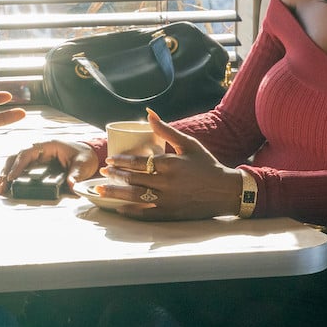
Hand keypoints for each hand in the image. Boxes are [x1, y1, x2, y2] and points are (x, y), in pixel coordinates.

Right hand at [0, 139, 99, 195]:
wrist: (89, 154)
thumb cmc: (84, 156)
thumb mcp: (82, 164)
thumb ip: (76, 174)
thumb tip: (71, 185)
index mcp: (48, 145)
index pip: (28, 152)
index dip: (18, 164)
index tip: (11, 177)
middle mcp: (39, 149)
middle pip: (16, 157)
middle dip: (6, 171)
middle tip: (0, 186)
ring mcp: (36, 156)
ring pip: (14, 162)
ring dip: (4, 174)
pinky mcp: (36, 164)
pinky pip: (19, 168)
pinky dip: (9, 176)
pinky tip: (1, 185)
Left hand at [94, 110, 241, 219]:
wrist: (226, 191)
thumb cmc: (206, 164)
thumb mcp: (189, 144)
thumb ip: (166, 130)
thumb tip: (148, 113)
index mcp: (170, 164)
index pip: (139, 162)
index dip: (121, 161)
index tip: (110, 160)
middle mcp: (167, 182)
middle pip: (133, 179)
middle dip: (115, 175)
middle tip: (102, 172)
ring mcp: (168, 200)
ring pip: (135, 196)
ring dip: (115, 193)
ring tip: (100, 190)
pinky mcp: (171, 213)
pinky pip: (146, 213)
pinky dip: (131, 211)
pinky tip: (119, 209)